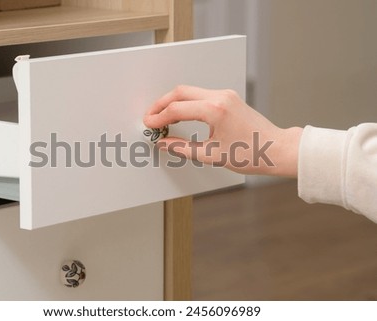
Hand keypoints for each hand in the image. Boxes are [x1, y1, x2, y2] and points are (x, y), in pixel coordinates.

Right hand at [143, 85, 302, 176]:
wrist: (276, 149)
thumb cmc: (251, 154)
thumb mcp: (211, 155)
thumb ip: (183, 148)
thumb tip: (164, 143)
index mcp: (215, 110)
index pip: (177, 109)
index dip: (159, 117)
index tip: (149, 125)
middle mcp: (220, 97)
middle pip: (180, 92)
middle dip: (162, 103)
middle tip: (151, 117)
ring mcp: (225, 95)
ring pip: (190, 91)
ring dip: (173, 102)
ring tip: (163, 118)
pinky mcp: (228, 98)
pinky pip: (201, 95)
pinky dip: (186, 102)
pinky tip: (180, 114)